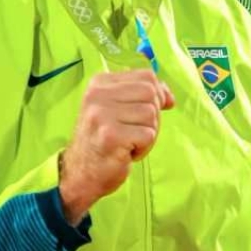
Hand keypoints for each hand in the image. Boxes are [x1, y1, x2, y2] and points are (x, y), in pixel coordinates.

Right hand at [58, 70, 174, 223]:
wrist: (80, 174)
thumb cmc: (104, 141)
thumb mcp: (119, 109)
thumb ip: (143, 97)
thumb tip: (170, 98)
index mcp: (100, 83)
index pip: (146, 76)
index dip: (158, 94)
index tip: (147, 114)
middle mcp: (97, 95)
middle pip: (151, 94)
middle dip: (153, 116)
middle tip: (135, 132)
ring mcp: (102, 115)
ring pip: (151, 115)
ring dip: (147, 134)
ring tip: (128, 143)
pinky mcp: (110, 136)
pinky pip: (148, 135)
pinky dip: (144, 148)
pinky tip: (126, 153)